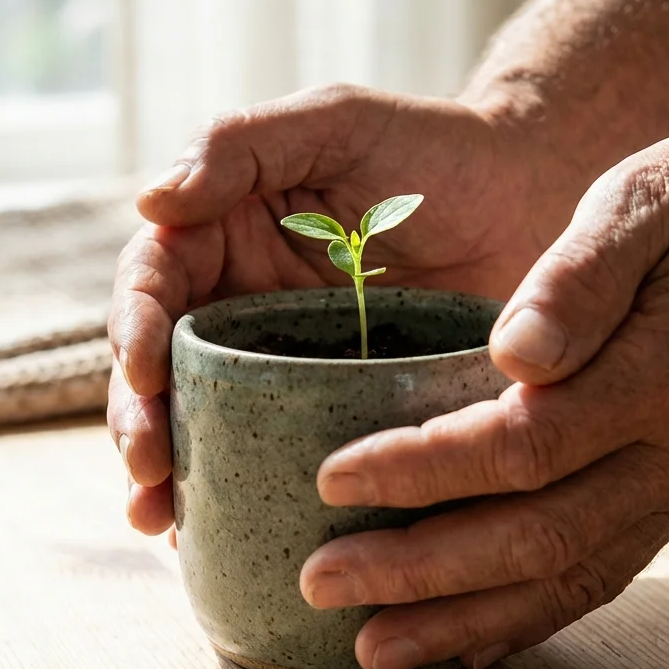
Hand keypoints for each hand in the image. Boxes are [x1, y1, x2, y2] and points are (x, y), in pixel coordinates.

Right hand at [108, 84, 566, 537]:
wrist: (534, 198)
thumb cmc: (432, 149)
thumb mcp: (334, 123)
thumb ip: (241, 145)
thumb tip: (151, 202)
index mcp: (223, 241)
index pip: (153, 289)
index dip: (135, 335)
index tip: (144, 379)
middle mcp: (243, 314)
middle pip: (162, 376)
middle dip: (141, 427)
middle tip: (146, 477)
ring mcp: (289, 374)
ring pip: (208, 430)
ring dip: (174, 481)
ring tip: (162, 524)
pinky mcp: (344, 420)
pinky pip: (285, 465)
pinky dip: (247, 504)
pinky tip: (224, 545)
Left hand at [300, 132, 668, 668]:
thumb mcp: (645, 196)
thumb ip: (580, 274)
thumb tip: (515, 352)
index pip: (528, 446)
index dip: (425, 470)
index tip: (332, 478)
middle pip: (540, 537)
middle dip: (420, 570)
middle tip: (319, 582)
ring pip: (567, 581)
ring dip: (462, 620)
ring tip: (371, 647)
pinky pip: (600, 581)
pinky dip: (525, 622)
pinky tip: (462, 646)